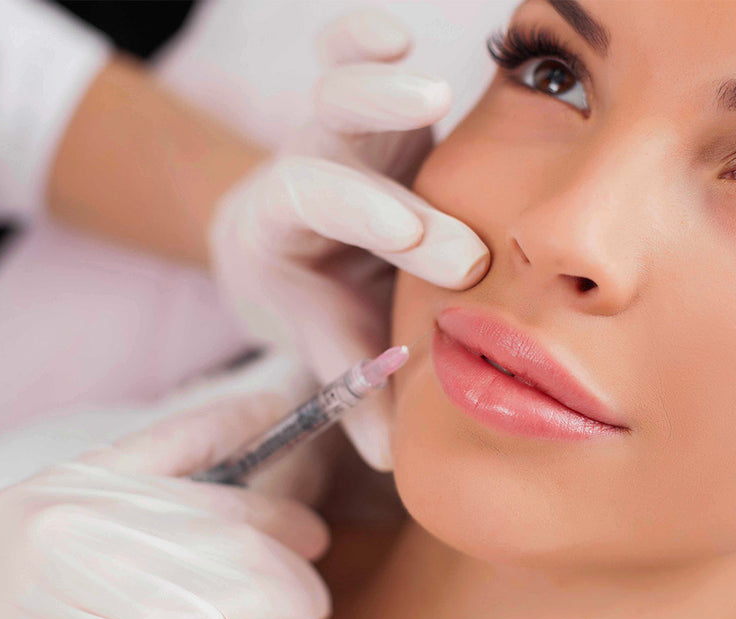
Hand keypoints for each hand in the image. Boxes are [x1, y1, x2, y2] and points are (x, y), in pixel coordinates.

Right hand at [0, 394, 329, 618]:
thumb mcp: (56, 578)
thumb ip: (125, 530)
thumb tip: (232, 506)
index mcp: (33, 502)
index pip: (153, 438)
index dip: (226, 423)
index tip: (271, 410)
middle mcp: (62, 515)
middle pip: (211, 499)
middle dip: (273, 518)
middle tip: (311, 536)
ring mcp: (105, 557)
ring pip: (245, 544)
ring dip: (290, 576)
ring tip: (303, 602)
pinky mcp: (154, 614)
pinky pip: (264, 590)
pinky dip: (293, 606)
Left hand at [211, 9, 489, 470]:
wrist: (275, 240)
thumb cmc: (312, 297)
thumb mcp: (326, 341)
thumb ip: (355, 391)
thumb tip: (394, 460)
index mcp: (282, 226)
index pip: (316, 208)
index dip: (372, 222)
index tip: (446, 261)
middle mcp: (310, 168)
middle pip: (326, 150)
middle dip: (392, 192)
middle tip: (460, 249)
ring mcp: (337, 131)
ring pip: (341, 90)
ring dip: (380, 94)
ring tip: (435, 99)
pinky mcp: (367, 108)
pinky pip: (346, 53)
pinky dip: (365, 37)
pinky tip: (394, 37)